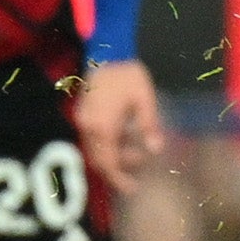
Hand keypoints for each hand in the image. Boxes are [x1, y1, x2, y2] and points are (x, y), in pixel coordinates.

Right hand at [75, 62, 168, 185]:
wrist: (106, 51)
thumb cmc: (127, 74)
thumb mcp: (145, 99)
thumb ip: (149, 126)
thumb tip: (156, 150)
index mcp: (103, 127)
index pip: (108, 163)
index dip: (119, 179)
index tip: (132, 189)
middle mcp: (89, 128)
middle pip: (99, 160)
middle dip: (117, 170)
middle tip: (136, 172)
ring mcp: (84, 121)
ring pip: (95, 150)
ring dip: (113, 156)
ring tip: (136, 151)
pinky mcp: (83, 114)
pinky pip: (93, 139)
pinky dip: (108, 145)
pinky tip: (124, 136)